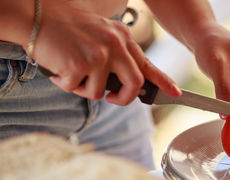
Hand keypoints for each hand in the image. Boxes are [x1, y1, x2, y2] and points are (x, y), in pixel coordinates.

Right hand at [31, 0, 179, 105]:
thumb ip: (118, 57)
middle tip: (111, 98)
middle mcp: (116, 45)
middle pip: (135, 84)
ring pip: (101, 92)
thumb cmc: (68, 30)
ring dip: (84, 88)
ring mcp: (101, 54)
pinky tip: (59, 69)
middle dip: (123, 98)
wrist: (38, 16)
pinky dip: (66, 84)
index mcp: (123, 38)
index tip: (176, 93)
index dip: (163, 81)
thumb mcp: (101, 37)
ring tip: (71, 72)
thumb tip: (126, 84)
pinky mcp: (83, 64)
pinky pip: (79, 89)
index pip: (148, 64)